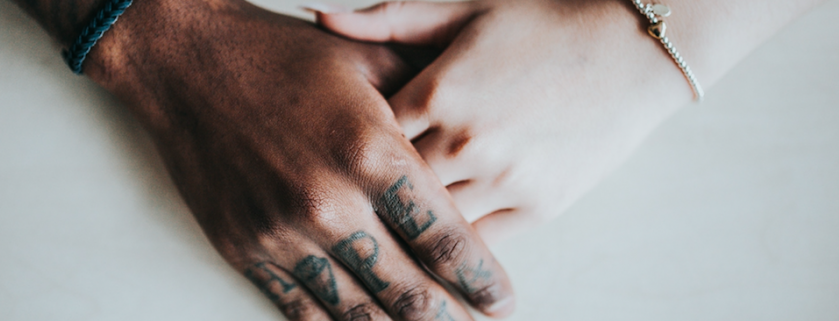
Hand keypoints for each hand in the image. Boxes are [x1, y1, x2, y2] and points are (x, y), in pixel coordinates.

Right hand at [66, 0, 513, 318]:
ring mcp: (283, 232)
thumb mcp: (368, 63)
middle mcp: (330, 202)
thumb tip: (472, 132)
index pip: (444, 237)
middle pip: (408, 288)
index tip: (502, 300)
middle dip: (450, 316)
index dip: (480, 278)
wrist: (187, 62)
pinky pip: (301, 306)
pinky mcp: (245, 247)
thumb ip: (426, 103)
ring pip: (357, 308)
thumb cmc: (283, 57)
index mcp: (371, 152)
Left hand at [314, 0, 716, 243]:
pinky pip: (478, 242)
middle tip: (347, 204)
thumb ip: (388, 19)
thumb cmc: (544, 22)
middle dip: (368, 194)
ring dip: (408, 226)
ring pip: (430, 222)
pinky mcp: (538, 205)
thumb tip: (317, 16)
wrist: (633, 49)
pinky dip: (454, 247)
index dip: (348, 150)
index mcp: (440, 88)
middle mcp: (466, 139)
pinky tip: (437, 247)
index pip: (367, 137)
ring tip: (385, 233)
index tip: (333, 158)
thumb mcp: (464, 8)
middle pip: (391, 186)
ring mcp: (504, 177)